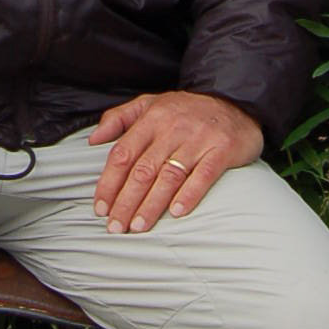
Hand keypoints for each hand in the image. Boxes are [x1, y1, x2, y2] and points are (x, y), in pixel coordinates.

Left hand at [88, 88, 262, 230]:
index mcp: (151, 118)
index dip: (109, 183)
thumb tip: (93, 140)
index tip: (100, 207)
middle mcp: (172, 128)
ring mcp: (198, 139)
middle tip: (116, 227)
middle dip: (126, 201)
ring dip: (151, 204)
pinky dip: (189, 194)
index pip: (123, 154)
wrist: (236, 101)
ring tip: (139, 226)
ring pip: (169, 176)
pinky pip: (204, 175)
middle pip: (143, 170)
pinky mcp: (222, 149)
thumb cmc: (186, 110)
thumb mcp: (150, 104)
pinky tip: (177, 212)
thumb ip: (119, 118)